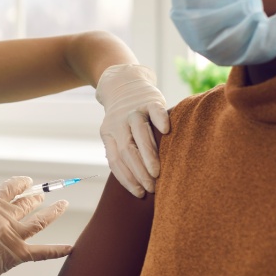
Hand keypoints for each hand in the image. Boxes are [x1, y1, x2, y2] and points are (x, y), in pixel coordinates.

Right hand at [0, 176, 69, 275]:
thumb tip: (3, 196)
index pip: (13, 187)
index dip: (22, 183)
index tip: (27, 182)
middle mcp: (5, 219)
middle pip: (28, 203)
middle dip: (37, 197)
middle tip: (41, 196)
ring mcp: (14, 237)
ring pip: (40, 221)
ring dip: (54, 211)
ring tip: (63, 204)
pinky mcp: (18, 255)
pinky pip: (43, 252)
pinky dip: (58, 250)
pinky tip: (71, 247)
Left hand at [95, 64, 169, 197]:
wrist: (123, 83)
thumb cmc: (124, 118)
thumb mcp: (115, 133)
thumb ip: (122, 152)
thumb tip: (137, 183)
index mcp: (108, 134)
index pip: (115, 161)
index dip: (126, 178)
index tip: (139, 193)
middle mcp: (119, 123)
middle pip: (127, 151)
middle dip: (138, 172)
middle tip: (151, 188)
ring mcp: (134, 111)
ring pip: (139, 133)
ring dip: (148, 154)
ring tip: (157, 172)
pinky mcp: (149, 100)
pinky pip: (155, 110)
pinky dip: (160, 120)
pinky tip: (167, 132)